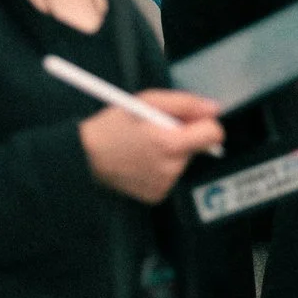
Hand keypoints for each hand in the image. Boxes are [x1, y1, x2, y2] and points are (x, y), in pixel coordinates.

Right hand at [80, 90, 223, 204]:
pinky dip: (161, 166)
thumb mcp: (147, 101)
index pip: (213, 134)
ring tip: (144, 145)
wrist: (84, 157)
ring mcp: (164, 185)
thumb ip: (185, 103)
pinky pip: (170, 175)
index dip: (205, 122)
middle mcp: (171, 168)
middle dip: (183, 136)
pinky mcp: (157, 195)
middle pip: (198, 147)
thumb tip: (214, 109)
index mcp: (170, 144)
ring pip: (183, 161)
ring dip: (171, 151)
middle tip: (155, 130)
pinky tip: (141, 160)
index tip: (190, 119)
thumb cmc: (113, 126)